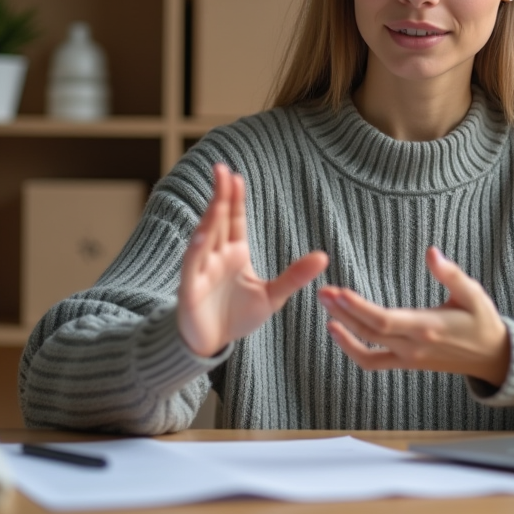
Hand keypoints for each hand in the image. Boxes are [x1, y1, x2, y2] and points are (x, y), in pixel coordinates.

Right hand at [177, 164, 328, 356]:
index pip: (233, 220)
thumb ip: (295, 276)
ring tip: (217, 197)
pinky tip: (203, 237)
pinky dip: (196, 253)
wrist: (211, 344)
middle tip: (221, 170)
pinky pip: (192, 268)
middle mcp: (216, 257)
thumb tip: (324, 256)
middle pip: (217, 221)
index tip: (236, 176)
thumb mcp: (273, 296)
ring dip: (209, 218)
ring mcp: (201, 271)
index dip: (233, 199)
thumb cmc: (237, 316)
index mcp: (235, 254)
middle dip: (219, 196)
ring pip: (205, 239)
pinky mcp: (190, 290)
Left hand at [318, 247, 510, 386]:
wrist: (492, 357)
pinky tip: (338, 330)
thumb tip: (431, 252)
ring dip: (343, 329)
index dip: (358, 308)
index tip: (339, 292)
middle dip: (343, 312)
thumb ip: (451, 274)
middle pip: (369, 332)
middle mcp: (413, 346)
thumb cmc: (482, 321)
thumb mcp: (473, 293)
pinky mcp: (406, 363)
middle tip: (322, 292)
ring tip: (327, 306)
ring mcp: (408, 358)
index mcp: (427, 326)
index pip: (384, 320)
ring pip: (367, 347)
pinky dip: (352, 349)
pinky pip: (372, 361)